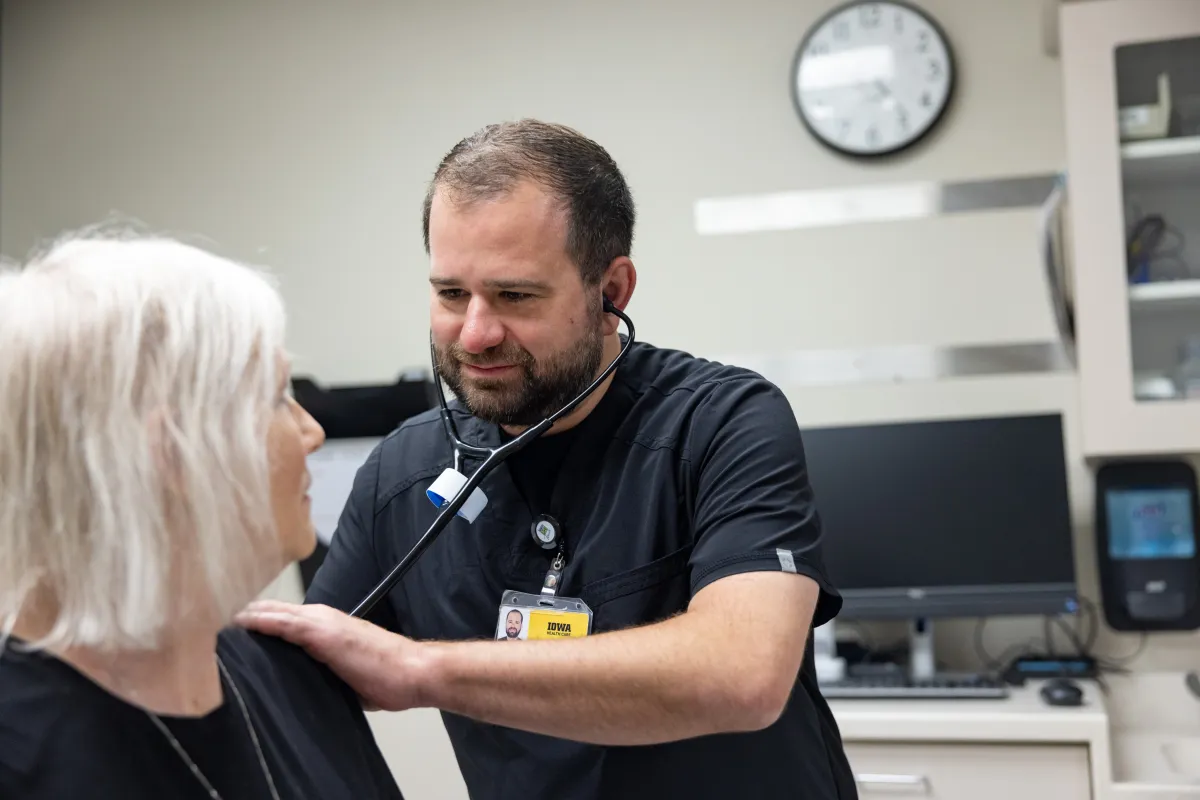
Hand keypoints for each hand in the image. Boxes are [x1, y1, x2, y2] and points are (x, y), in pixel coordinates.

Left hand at [234, 600, 424, 711]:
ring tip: (216, 620)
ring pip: (273, 612)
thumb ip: (323, 669)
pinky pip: (282, 624)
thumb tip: (303, 683)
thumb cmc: (388, 675)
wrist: (413, 671)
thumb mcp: (347, 672)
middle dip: (245, 615)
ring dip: (246, 616)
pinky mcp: (321, 633)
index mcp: (326, 625)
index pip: (283, 617)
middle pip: (273, 609)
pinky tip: (239, 623)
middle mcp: (321, 617)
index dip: (257, 620)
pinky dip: (259, 622)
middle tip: (213, 621)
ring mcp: (321, 622)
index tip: (230, 627)